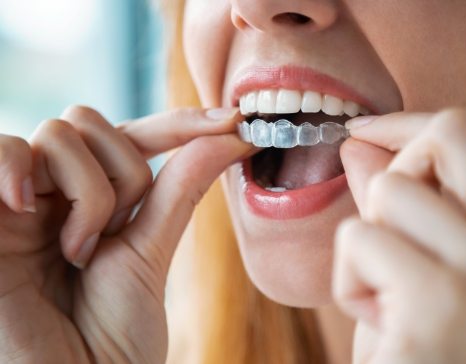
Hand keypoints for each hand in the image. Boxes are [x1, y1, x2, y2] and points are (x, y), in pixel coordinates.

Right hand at [0, 106, 252, 362]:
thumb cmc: (111, 335)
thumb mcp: (151, 252)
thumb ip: (180, 189)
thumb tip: (229, 136)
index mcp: (94, 200)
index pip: (135, 138)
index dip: (181, 124)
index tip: (234, 120)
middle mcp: (56, 192)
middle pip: (93, 123)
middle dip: (122, 174)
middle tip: (113, 238)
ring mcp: (18, 198)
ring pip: (60, 133)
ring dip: (87, 194)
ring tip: (77, 251)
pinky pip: (5, 149)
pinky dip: (22, 171)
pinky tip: (26, 211)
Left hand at [334, 108, 465, 363]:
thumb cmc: (415, 349)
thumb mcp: (412, 267)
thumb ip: (397, 201)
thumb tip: (361, 141)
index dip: (408, 127)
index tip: (364, 132)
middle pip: (450, 135)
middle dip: (396, 172)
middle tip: (388, 231)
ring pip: (390, 192)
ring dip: (367, 247)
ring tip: (390, 300)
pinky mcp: (447, 307)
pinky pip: (360, 239)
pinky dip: (350, 280)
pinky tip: (382, 326)